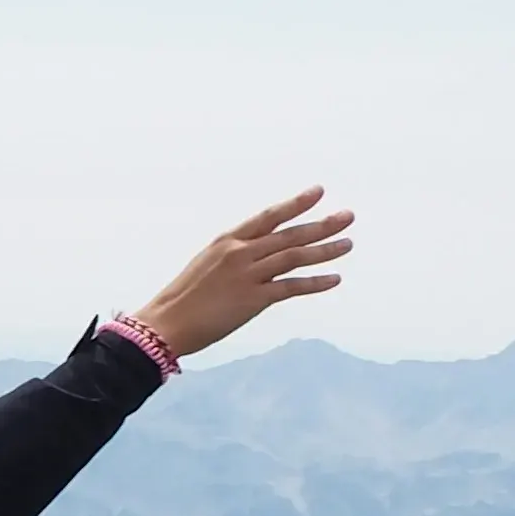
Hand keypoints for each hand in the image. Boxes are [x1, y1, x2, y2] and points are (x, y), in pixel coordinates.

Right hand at [130, 187, 354, 357]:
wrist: (166, 323)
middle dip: (321, 224)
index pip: (269, 216)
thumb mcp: (206, 265)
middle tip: (347, 216)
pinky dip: (315, 283)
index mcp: (227, 241)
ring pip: (295, 256)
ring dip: (325, 250)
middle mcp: (240, 252)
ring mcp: (247, 275)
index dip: (295, 204)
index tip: (319, 192)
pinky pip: (291, 287)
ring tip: (348, 243)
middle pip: (289, 234)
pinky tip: (335, 278)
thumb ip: (233, 257)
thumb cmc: (182, 298)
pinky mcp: (253, 299)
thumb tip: (257, 254)